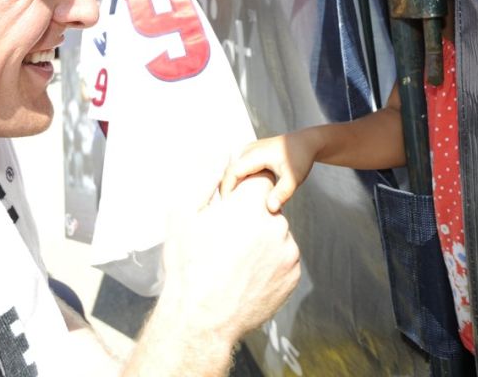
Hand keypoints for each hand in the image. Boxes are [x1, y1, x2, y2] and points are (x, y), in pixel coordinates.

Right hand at [161, 174, 300, 342]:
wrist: (202, 318)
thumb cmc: (188, 265)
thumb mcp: (183, 214)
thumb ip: (205, 179)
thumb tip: (219, 159)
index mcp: (251, 204)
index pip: (262, 180)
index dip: (247, 191)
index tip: (235, 205)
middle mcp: (277, 223)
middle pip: (269, 210)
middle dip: (253, 219)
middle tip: (228, 241)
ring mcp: (289, 251)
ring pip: (278, 235)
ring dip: (263, 242)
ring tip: (235, 262)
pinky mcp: (294, 275)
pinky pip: (284, 260)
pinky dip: (270, 264)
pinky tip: (247, 276)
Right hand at [220, 131, 323, 212]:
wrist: (307, 142)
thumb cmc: (301, 158)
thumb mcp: (294, 178)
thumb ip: (282, 193)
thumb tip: (271, 209)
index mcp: (255, 154)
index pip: (231, 173)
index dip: (226, 189)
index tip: (227, 206)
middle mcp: (248, 150)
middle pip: (228, 171)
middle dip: (225, 189)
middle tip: (228, 208)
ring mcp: (249, 149)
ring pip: (232, 168)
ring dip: (230, 184)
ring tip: (233, 203)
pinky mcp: (251, 152)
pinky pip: (238, 167)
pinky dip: (237, 179)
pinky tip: (242, 193)